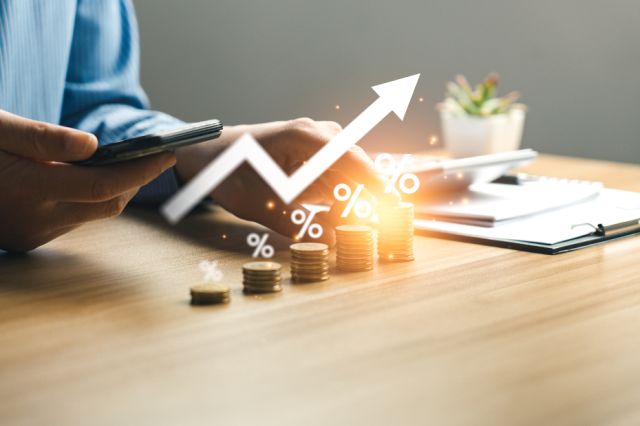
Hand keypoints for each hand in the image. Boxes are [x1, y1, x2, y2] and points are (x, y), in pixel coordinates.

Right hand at [0, 110, 175, 251]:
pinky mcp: (26, 239)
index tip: (167, 152)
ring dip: (112, 190)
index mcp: (26, 190)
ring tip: (128, 161)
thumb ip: (42, 139)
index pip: (103, 185)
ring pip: (92, 214)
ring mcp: (29, 235)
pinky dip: (88, 198)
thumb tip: (94, 145)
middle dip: (134, 181)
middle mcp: (32, 221)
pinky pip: (72, 219)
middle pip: (106, 205)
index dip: (140, 169)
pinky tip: (88, 177)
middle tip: (155, 154)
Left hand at [175, 117, 394, 242]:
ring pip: (351, 177)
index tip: (394, 207)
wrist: (208, 155)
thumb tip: (333, 242)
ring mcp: (319, 146)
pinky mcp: (315, 159)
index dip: (376, 185)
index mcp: (305, 136)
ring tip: (366, 230)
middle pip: (358, 167)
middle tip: (386, 229)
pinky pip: (338, 181)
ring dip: (357, 203)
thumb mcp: (258, 202)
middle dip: (372, 199)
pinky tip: (342, 222)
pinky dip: (342, 201)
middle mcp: (318, 135)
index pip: (352, 160)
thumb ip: (296, 223)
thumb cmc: (229, 171)